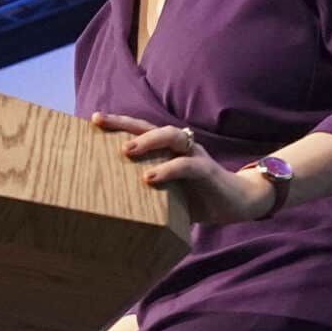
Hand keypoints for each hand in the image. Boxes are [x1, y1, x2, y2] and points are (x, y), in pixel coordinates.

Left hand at [90, 112, 273, 228]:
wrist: (237, 203)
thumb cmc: (196, 198)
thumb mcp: (165, 196)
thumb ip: (144, 195)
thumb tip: (110, 211)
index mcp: (166, 151)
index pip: (139, 131)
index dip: (118, 124)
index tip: (94, 119)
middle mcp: (179, 147)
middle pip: (149, 126)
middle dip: (124, 122)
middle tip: (100, 122)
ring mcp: (193, 155)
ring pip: (171, 137)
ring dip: (147, 141)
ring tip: (126, 150)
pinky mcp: (207, 170)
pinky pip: (187, 165)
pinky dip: (169, 169)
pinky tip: (150, 178)